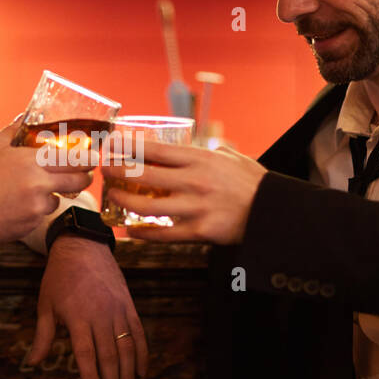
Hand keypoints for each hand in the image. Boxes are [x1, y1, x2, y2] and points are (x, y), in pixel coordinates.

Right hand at [0, 118, 92, 245]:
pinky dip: (37, 208)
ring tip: (34, 189)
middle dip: (84, 177)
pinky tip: (19, 203)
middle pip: (78, 181)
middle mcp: (39, 185)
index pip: (74, 159)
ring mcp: (37, 207)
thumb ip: (14, 130)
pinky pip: (43, 213)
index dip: (88, 159)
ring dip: (54, 193)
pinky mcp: (32, 224)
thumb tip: (26, 116)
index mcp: (31, 162)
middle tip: (83, 173)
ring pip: (59, 198)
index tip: (93, 157)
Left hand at [24, 236, 147, 378]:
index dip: (91, 376)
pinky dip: (141, 354)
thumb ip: (43, 336)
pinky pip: (138, 334)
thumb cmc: (59, 277)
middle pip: (109, 356)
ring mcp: (118, 311)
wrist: (83, 246)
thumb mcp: (45, 304)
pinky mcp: (129, 306)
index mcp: (77, 317)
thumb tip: (32, 363)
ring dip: (129, 375)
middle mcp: (100, 316)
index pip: (86, 353)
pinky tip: (141, 372)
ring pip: (127, 348)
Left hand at [99, 141, 267, 243]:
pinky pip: (163, 234)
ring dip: (124, 201)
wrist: (273, 212)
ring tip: (112, 197)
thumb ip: (212, 150)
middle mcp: (195, 181)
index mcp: (201, 159)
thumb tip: (201, 144)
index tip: (112, 144)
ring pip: (147, 206)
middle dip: (118, 172)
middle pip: (143, 176)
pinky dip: (143, 232)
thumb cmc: (252, 183)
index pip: (155, 150)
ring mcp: (195, 207)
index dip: (128, 146)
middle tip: (105, 169)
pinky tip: (130, 229)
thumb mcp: (233, 157)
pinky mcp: (200, 231)